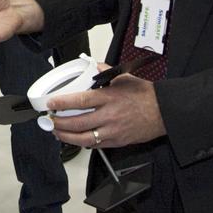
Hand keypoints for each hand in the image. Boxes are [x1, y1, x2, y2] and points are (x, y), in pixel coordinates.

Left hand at [48, 73, 165, 148]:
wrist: (163, 112)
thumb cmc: (146, 96)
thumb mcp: (125, 78)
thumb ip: (106, 72)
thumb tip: (94, 66)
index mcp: (109, 98)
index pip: (81, 100)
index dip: (63, 103)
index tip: (51, 103)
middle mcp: (109, 116)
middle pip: (78, 123)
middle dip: (60, 123)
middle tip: (49, 120)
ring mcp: (113, 131)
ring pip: (84, 138)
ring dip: (67, 136)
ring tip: (57, 132)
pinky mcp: (117, 142)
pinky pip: (96, 145)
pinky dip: (82, 143)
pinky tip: (74, 139)